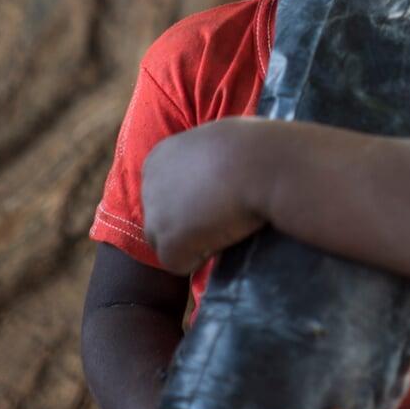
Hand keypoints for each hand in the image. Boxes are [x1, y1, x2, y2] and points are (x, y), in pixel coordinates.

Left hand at [141, 118, 272, 273]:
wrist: (261, 164)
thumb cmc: (253, 148)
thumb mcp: (218, 144)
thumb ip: (203, 163)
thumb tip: (216, 176)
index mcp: (160, 158)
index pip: (167, 195)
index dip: (196, 201)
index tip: (221, 195)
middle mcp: (148, 184)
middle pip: (163, 220)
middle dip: (189, 223)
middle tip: (224, 214)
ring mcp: (155, 215)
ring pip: (168, 244)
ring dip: (195, 241)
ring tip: (226, 224)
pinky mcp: (167, 242)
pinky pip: (180, 264)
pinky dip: (202, 258)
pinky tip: (224, 235)